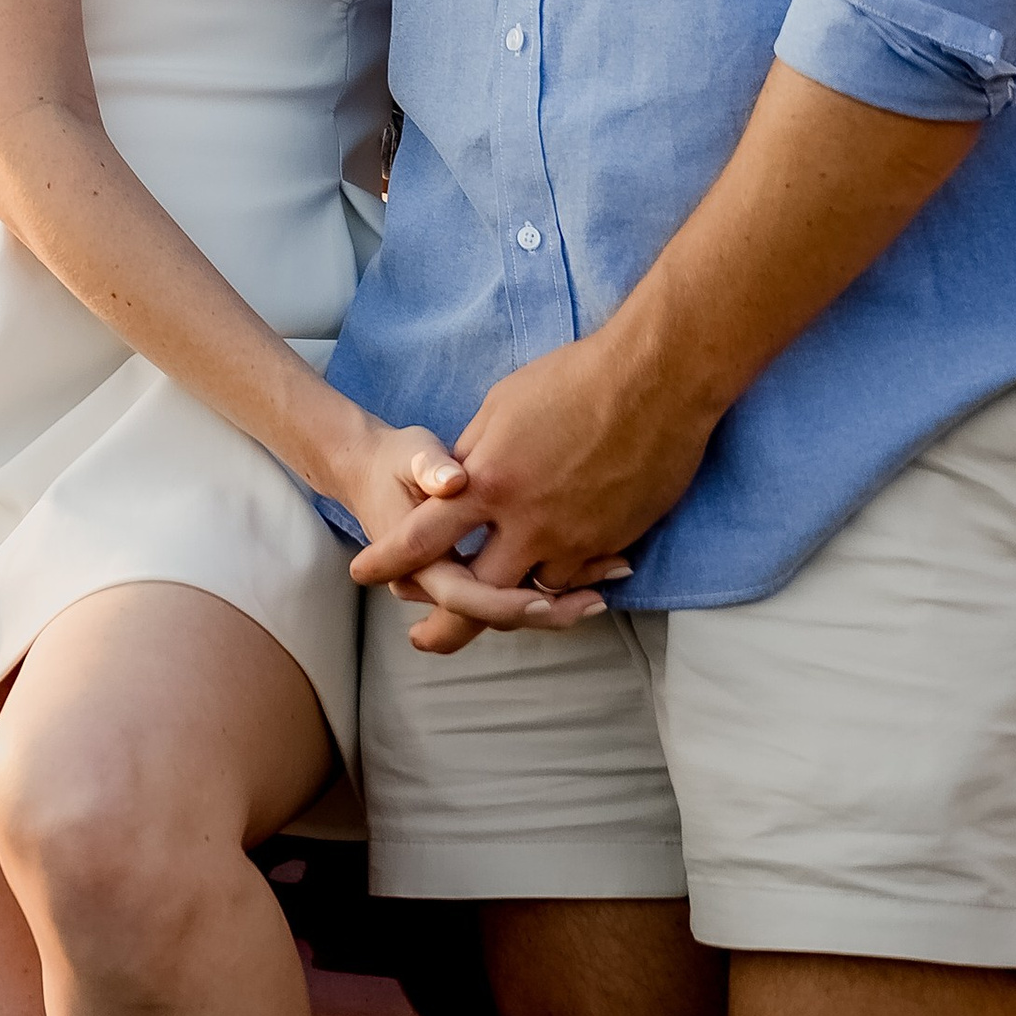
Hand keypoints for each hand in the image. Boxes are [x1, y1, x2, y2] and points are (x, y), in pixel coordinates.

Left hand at [352, 327, 712, 637]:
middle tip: (423, 637)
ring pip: (531, 594)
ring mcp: (573, 537)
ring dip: (511, 602)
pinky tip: (554, 585)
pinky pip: (578, 580)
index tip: (361, 573)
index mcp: (488, 482)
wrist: (654, 382)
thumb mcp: (503, 407)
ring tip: (493, 609)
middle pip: (475, 594)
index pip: (422, 535)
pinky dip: (563, 584)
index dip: (387, 559)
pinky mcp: (613, 542)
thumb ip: (474, 458)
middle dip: (445, 625)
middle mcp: (526, 521)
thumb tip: (454, 489)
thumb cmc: (572, 378)